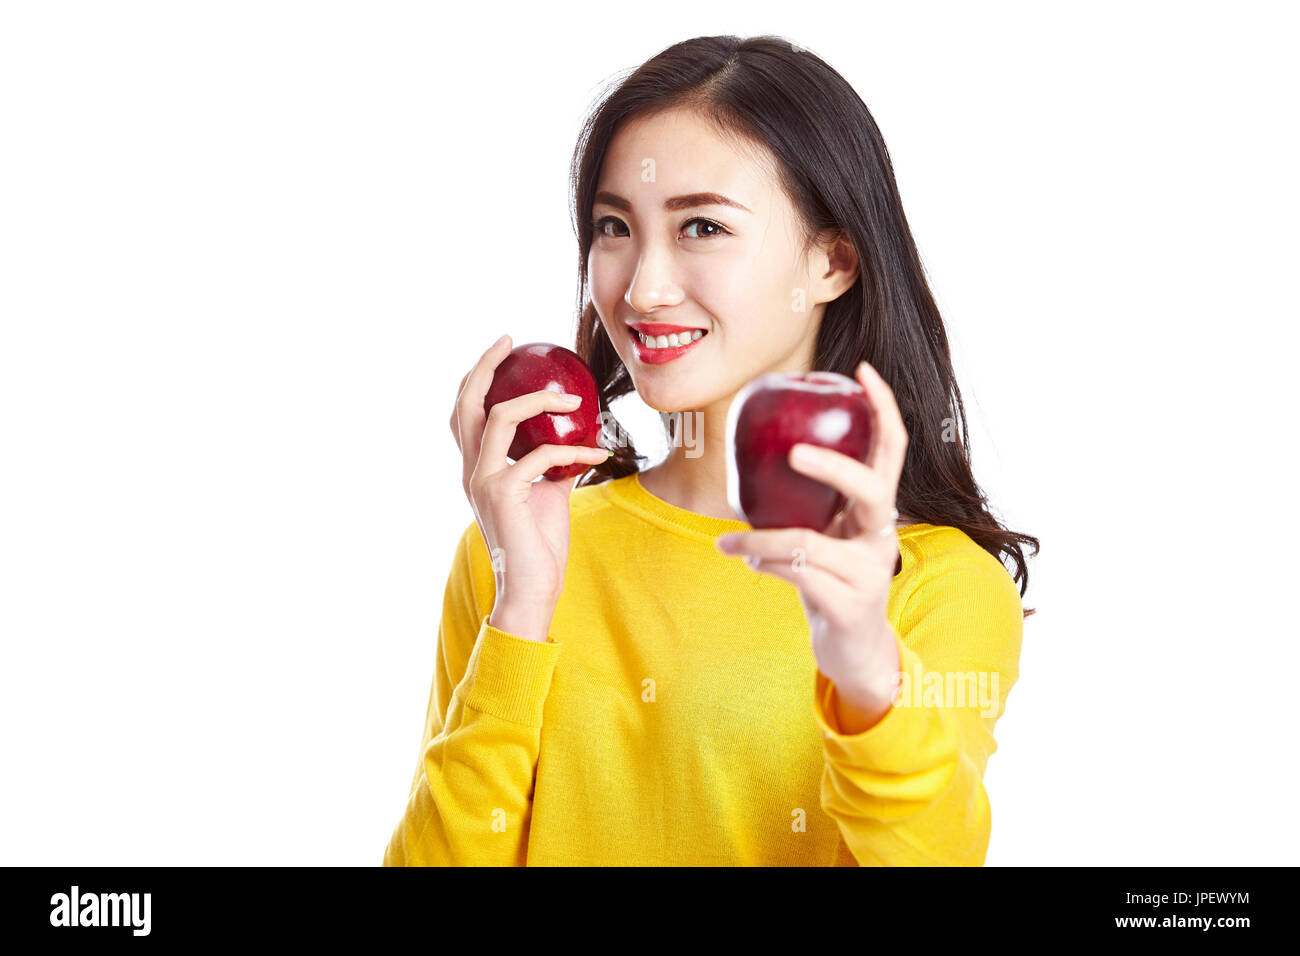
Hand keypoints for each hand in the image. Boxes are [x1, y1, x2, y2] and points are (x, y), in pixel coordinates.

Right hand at [450, 334, 610, 639]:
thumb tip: (576, 438)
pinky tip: (600, 454)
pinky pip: (541, 456)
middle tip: (509, 341)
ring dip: (538, 401)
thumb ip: (551, 464)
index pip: (464, 413)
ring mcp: (483, 480)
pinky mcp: (504, 494)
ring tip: (572, 398)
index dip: (476, 378)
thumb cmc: (539, 545)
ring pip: (499, 417)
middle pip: (466, 403)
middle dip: (484, 365)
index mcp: (476, 469)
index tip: (502, 350)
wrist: (532, 588)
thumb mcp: (547, 494)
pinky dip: (574, 452)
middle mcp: (472, 470)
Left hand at [715, 360, 908, 711]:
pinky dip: (764, 564)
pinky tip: (745, 561)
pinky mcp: (850, 605)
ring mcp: (870, 572)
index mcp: (876, 510)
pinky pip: (798, 575)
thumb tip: (746, 457)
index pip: (891, 449)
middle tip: (792, 452)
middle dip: (833, 467)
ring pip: (810, 542)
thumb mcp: (819, 534)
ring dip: (759, 539)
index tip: (863, 370)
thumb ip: (800, 502)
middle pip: (874, 489)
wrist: (854, 651)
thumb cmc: (830, 581)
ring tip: (728, 541)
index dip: (884, 408)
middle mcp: (881, 536)